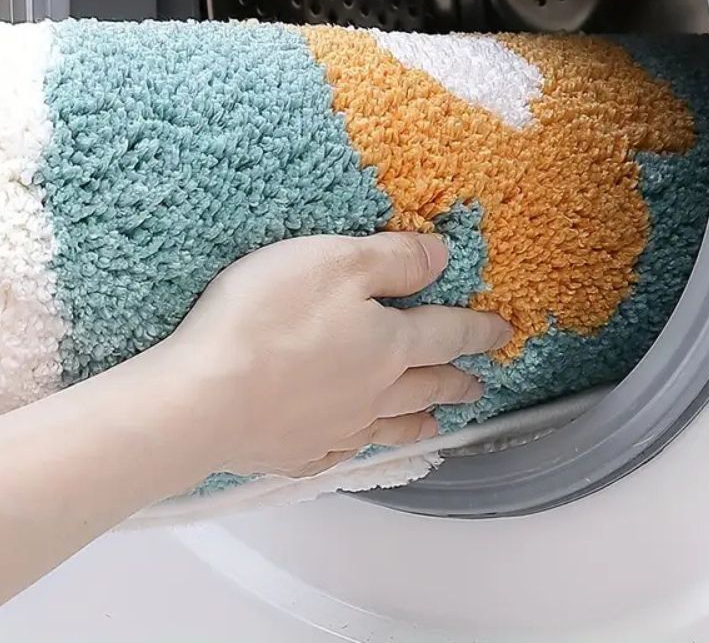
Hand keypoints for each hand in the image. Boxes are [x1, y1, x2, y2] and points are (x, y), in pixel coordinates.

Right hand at [161, 233, 511, 478]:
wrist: (206, 398)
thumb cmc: (269, 317)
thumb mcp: (336, 261)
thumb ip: (394, 258)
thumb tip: (444, 257)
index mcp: (388, 344)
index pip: (445, 333)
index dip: (476, 329)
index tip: (501, 332)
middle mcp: (372, 392)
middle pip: (425, 384)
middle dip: (455, 380)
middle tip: (477, 384)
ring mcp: (335, 428)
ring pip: (392, 424)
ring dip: (419, 419)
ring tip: (437, 421)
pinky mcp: (295, 452)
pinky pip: (342, 452)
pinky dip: (360, 447)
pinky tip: (355, 445)